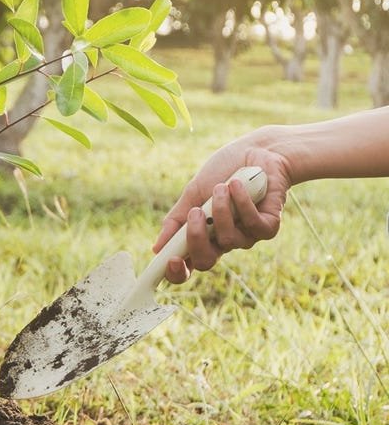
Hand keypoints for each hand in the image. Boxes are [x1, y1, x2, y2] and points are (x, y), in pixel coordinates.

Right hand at [153, 137, 291, 283]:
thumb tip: (157, 248)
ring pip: (229, 240)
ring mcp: (246, 236)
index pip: (187, 265)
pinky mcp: (268, 227)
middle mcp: (223, 241)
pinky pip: (253, 225)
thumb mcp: (192, 194)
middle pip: (206, 261)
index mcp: (202, 236)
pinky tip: (237, 185)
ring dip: (221, 210)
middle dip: (197, 239)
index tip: (171, 260)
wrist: (256, 151)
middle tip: (195, 212)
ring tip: (221, 186)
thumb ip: (176, 220)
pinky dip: (242, 203)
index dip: (177, 273)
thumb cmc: (222, 172)